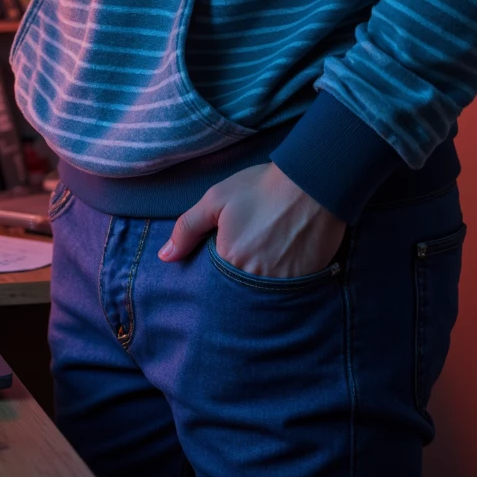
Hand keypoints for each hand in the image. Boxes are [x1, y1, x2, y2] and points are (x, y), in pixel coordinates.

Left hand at [157, 162, 345, 278]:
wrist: (312, 183)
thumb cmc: (261, 188)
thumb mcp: (216, 199)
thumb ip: (187, 228)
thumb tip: (164, 257)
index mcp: (229, 259)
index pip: (214, 279)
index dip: (219, 264)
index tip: (228, 248)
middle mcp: (254, 279)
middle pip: (238, 288)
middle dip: (239, 276)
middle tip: (251, 248)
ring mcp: (281, 284)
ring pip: (262, 293)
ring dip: (261, 280)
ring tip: (269, 253)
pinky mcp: (305, 283)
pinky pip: (287, 293)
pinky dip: (283, 281)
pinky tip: (286, 259)